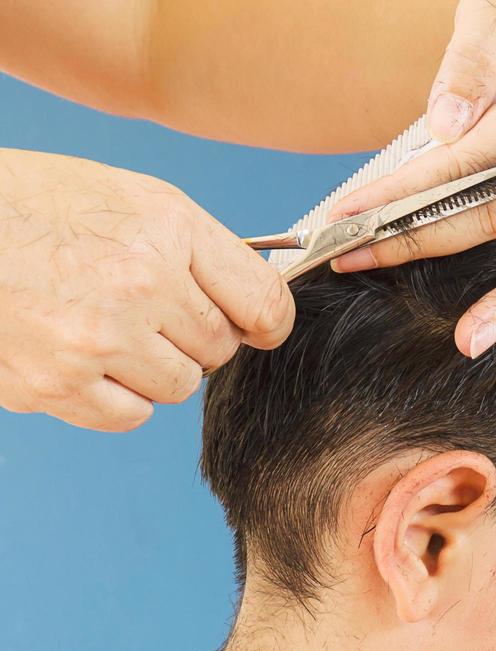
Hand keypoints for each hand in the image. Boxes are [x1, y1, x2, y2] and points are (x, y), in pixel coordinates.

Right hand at [0, 149, 293, 431]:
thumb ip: (203, 251)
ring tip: (107, 328)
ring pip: (178, 386)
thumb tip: (262, 307)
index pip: (265, 303)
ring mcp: (96, 339)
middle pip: (219, 349)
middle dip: (194, 336)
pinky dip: (117, 395)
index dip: (266, 321)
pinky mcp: (54, 383)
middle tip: (149, 312)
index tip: (256, 326)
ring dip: (154, 367)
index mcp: (167, 231)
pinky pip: (130, 414)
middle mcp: (139, 285)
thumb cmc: (36, 205)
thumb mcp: (132, 199)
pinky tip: (83, 356)